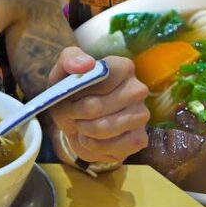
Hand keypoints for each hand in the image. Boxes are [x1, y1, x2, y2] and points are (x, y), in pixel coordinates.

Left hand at [47, 47, 148, 163]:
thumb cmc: (73, 92)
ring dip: (82, 129)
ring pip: (102, 128)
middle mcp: (138, 89)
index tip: (68, 94)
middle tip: (69, 113)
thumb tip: (85, 64)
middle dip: (74, 113)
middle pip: (95, 106)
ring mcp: (141, 115)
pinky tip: (90, 138)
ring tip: (79, 124)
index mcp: (123, 67)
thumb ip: (69, 60)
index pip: (100, 78)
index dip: (77, 90)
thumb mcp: (63, 72)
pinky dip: (92, 145)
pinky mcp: (139, 139)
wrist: (77, 121)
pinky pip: (109, 147)